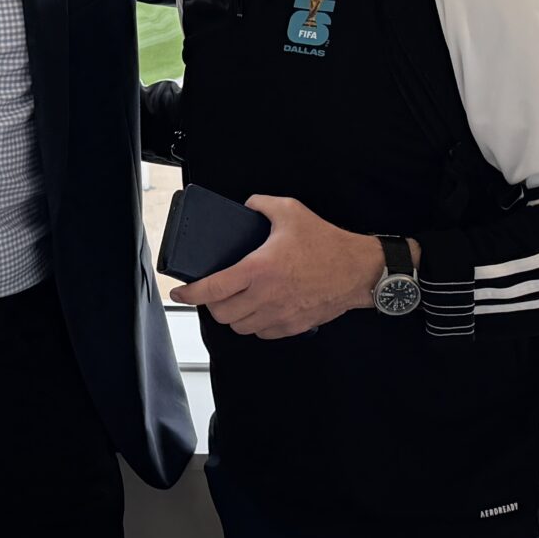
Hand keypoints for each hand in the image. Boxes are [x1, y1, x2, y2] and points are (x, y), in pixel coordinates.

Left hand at [169, 194, 386, 340]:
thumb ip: (262, 204)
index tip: (179, 292)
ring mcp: (280, 315)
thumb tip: (247, 204)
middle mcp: (265, 296)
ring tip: (235, 301)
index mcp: (259, 269)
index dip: (190, 293)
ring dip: (233, 316)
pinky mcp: (294, 326)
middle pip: (222, 314)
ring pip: (241, 327)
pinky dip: (255, 325)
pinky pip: (263, 333)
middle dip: (211, 305)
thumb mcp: (291, 211)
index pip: (212, 289)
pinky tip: (258, 310)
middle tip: (213, 293)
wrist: (359, 270)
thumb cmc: (327, 243)